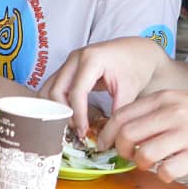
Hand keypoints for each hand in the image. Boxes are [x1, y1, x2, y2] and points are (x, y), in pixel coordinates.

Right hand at [44, 37, 169, 141]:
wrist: (138, 51)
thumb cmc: (136, 66)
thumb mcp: (130, 91)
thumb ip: (116, 113)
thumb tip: (105, 138)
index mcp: (91, 59)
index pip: (76, 92)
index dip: (77, 115)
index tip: (83, 132)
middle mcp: (75, 58)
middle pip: (56, 90)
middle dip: (63, 113)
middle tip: (76, 130)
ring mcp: (69, 61)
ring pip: (49, 88)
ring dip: (55, 108)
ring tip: (70, 124)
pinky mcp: (68, 67)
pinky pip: (53, 85)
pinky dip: (56, 102)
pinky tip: (67, 115)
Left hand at [101, 91, 187, 181]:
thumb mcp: (182, 100)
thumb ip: (156, 111)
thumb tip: (125, 128)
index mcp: (165, 98)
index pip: (121, 115)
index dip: (108, 133)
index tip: (105, 144)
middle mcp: (173, 113)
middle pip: (127, 135)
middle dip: (121, 151)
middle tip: (128, 157)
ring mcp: (187, 133)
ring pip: (145, 154)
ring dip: (142, 165)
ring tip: (150, 165)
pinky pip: (169, 171)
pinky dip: (164, 176)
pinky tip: (171, 172)